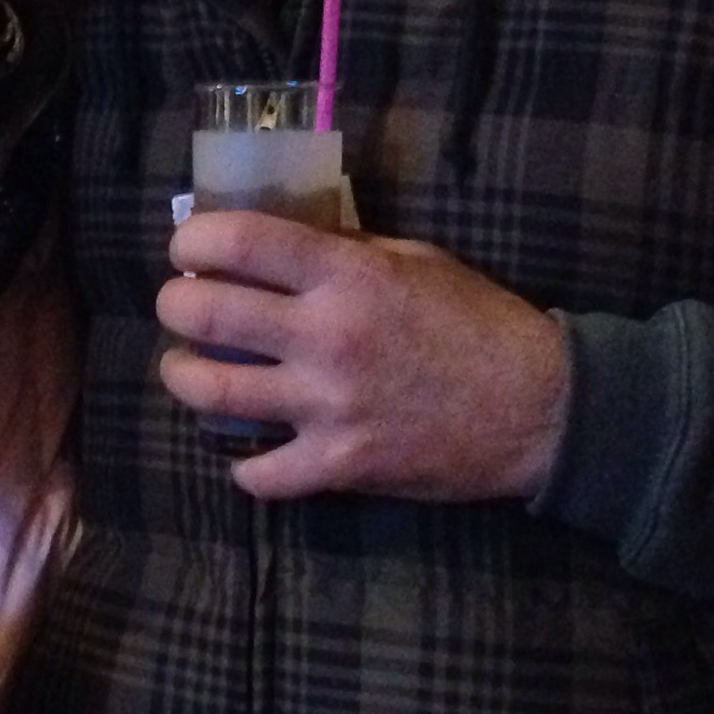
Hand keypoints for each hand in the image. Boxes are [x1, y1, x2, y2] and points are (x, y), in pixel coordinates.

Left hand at [158, 210, 570, 503]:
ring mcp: (329, 405)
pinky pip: (259, 474)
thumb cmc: (480, 322)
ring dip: (184, 376)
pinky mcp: (340, 465)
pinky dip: (244, 465)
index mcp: (347, 274)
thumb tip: (276, 243)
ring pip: (211, 393)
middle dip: (174, 305)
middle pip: (204, 314)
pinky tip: (250, 449)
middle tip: (180, 306)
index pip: (237, 241)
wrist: (540, 409)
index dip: (192, 238)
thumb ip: (345, 249)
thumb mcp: (417, 260)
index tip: (187, 246)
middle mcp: (327, 336)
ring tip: (187, 369)